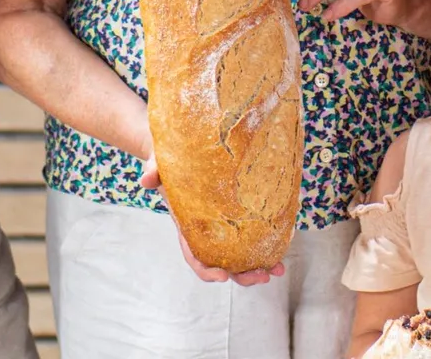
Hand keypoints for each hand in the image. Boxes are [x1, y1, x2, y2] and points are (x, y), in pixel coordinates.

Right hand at [139, 157, 285, 286]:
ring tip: (278, 269)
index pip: (194, 257)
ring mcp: (223, 227)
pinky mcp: (238, 215)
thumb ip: (153, 171)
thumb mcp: (158, 164)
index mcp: (187, 227)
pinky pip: (252, 235)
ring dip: (259, 266)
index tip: (222, 277)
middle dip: (242, 275)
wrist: (182, 153)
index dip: (207, 271)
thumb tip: (147, 179)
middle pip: (223, 265)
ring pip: (240, 256)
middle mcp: (206, 233)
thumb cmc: (169, 163)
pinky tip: (284, 244)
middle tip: (263, 276)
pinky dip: (267, 243)